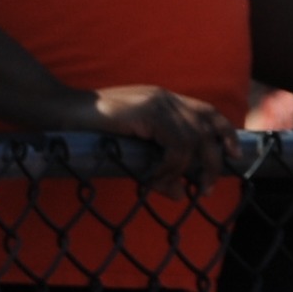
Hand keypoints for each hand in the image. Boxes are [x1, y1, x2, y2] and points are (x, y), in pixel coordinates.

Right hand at [65, 85, 236, 185]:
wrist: (57, 109)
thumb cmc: (88, 129)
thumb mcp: (130, 146)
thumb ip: (157, 161)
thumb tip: (179, 193)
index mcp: (164, 100)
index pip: (208, 112)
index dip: (225, 133)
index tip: (234, 156)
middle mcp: (166, 98)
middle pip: (207, 128)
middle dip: (213, 161)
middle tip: (206, 189)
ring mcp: (158, 102)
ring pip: (193, 140)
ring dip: (186, 171)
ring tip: (174, 190)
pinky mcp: (148, 112)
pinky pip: (176, 145)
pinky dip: (170, 167)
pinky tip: (154, 179)